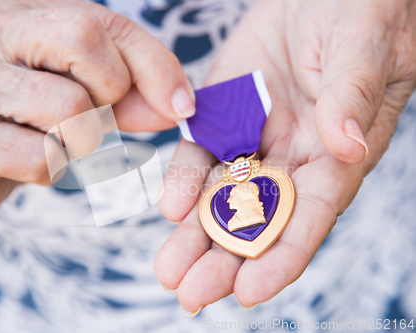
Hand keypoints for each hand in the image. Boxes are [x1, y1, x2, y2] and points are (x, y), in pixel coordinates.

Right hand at [0, 0, 193, 215]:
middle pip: (85, 43)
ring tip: (56, 140)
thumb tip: (177, 107)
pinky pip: (43, 158)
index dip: (155, 66)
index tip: (180, 106)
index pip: (107, 23)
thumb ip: (130, 94)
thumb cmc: (24, 116)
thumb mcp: (81, 93)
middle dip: (111, 93)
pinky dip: (54, 169)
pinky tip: (30, 161)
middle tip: (94, 115)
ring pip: (70, 109)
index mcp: (25, 13)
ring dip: (83, 139)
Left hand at [154, 0, 415, 313]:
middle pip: (259, 220)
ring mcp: (256, 138)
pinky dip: (184, 181)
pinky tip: (168, 206)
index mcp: (337, 153)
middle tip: (191, 295)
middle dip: (225, 260)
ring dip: (196, 235)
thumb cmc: (358, 13)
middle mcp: (294, 157)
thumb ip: (351, 94)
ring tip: (170, 272)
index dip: (282, 257)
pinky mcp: (224, 116)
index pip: (311, 216)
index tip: (249, 292)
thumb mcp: (363, 45)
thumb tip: (348, 144)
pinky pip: (201, 153)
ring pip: (223, 197)